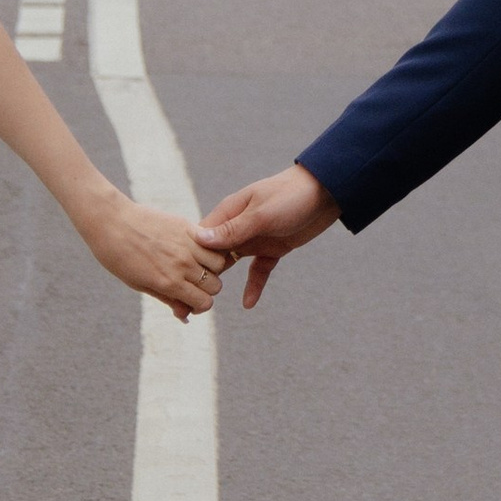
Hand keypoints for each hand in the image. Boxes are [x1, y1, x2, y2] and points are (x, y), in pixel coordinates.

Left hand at [81, 190, 227, 322]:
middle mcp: (182, 265)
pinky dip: (209, 248)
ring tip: (196, 263)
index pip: (205, 302)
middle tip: (191, 282)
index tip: (189, 299)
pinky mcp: (187, 226)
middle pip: (215, 285)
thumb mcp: (139, 284)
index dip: (199, 305)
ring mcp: (186, 245)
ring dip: (210, 267)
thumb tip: (186, 316)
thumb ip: (167, 299)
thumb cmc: (118, 257)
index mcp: (169, 283)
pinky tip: (195, 248)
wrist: (111, 222)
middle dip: (206, 288)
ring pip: (219, 263)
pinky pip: (211, 242)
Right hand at [196, 164, 337, 309]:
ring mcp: (254, 238)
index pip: (200, 238)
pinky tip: (248, 304)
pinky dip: (253, 286)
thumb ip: (233, 229)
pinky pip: (258, 271)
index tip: (173, 281)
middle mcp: (237, 226)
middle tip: (184, 305)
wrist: (327, 191)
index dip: (186, 259)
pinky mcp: (272, 248)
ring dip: (220, 284)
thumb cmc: (291, 195)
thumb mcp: (261, 213)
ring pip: (231, 265)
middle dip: (199, 277)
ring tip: (204, 309)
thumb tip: (199, 240)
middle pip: (211, 255)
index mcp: (229, 212)